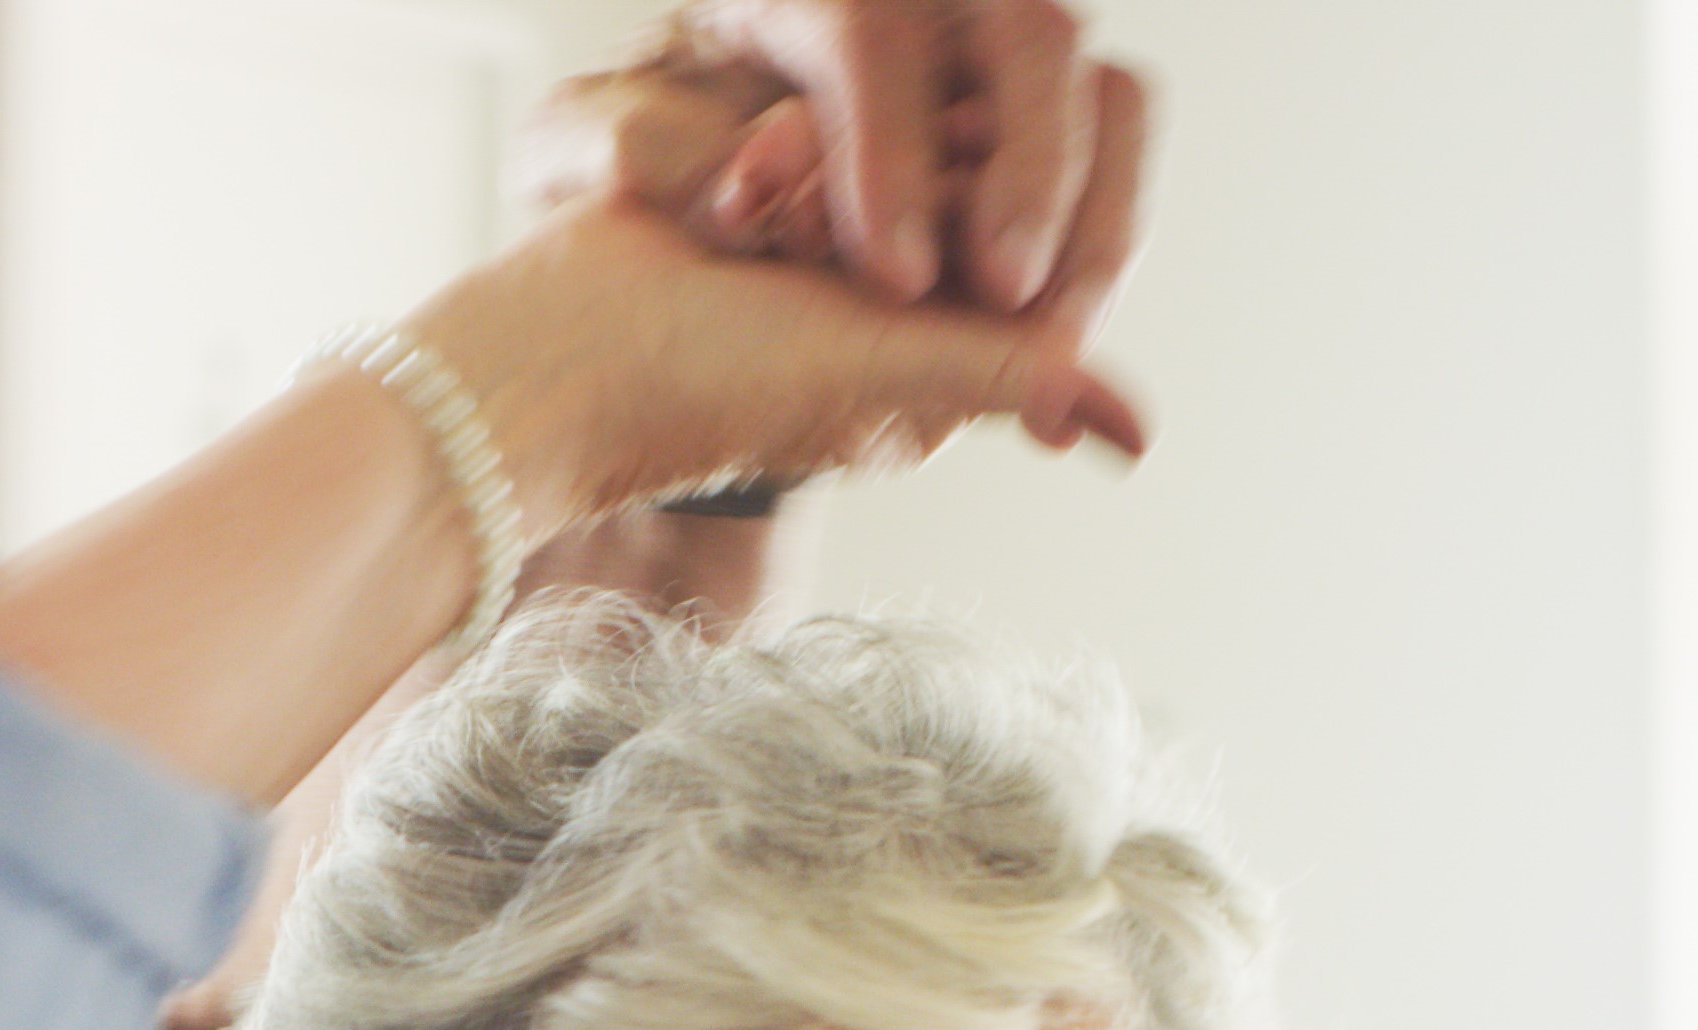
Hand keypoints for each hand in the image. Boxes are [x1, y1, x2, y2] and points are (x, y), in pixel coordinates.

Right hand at [431, 179, 1146, 537]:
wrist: (552, 351)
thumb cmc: (701, 387)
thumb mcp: (880, 373)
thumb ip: (1012, 371)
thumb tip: (1133, 428)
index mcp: (963, 346)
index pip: (1058, 227)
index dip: (994, 210)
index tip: (892, 264)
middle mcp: (918, 286)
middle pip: (986, 165)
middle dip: (894, 189)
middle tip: (789, 248)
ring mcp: (851, 228)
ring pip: (910, 129)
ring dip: (823, 171)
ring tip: (739, 231)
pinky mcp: (788, 178)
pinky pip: (831, 116)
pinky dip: (783, 152)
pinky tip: (722, 206)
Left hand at [529, 3, 1150, 318]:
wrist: (681, 178)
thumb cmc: (637, 159)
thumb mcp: (581, 152)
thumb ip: (619, 149)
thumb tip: (709, 178)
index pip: (872, 31)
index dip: (893, 152)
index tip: (894, 277)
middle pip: (1025, 28)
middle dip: (1027, 166)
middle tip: (1001, 294)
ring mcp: (991, 49)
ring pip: (1096, 81)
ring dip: (1091, 208)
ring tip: (1053, 332)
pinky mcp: (1042, 114)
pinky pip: (1116, 146)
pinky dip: (1104, 234)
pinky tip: (1061, 330)